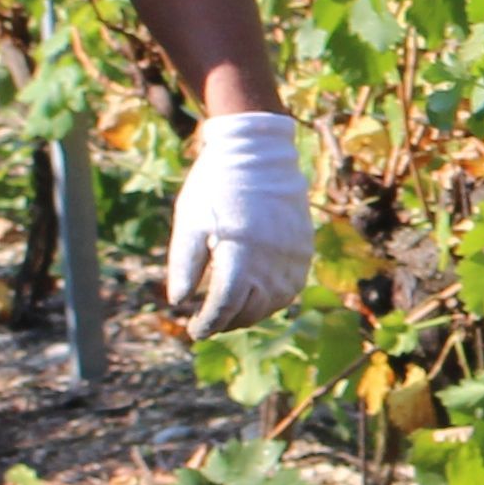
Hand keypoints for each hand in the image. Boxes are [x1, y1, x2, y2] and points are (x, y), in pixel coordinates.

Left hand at [163, 112, 312, 338]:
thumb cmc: (215, 187)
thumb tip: (179, 302)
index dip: (208, 324)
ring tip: (231, 312)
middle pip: (248, 311)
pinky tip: (256, 296)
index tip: (195, 330)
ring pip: (272, 305)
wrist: (259, 154)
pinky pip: (290, 289)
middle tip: (208, 323)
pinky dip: (271, 300)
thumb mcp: (189, 222)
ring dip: (250, 315)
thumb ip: (183, 265)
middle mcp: (269, 260)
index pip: (224, 306)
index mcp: (238, 253)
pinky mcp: (304, 251)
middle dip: (226, 323)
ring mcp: (291, 257)